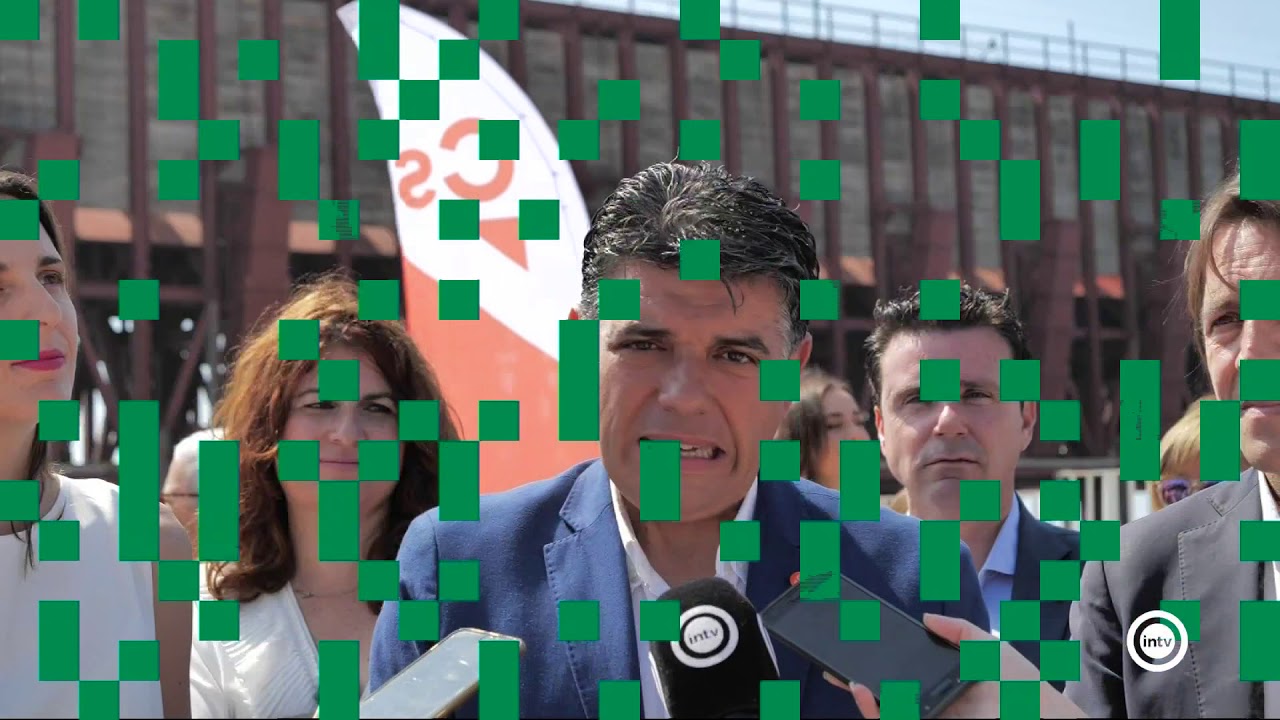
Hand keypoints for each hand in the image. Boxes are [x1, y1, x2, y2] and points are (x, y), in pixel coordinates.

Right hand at [824, 613, 1086, 718]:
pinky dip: (870, 709)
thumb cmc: (1024, 689)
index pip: (903, 668)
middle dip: (854, 674)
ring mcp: (926, 715)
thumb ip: (960, 630)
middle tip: (832, 655)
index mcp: (945, 683)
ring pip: (882, 709)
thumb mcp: (991, 648)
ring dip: (856, 693)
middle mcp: (932, 703)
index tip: (857, 636)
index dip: (878, 654)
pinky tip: (863, 689)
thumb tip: (925, 618)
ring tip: (846, 673)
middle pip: (885, 690)